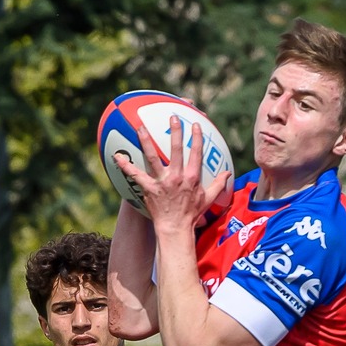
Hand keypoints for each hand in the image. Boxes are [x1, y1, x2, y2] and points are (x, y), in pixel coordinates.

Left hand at [115, 115, 232, 234]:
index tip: (195, 124)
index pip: (196, 153)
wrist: (175, 229)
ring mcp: (162, 182)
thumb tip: (228, 173)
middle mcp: (177, 176)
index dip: (196, 138)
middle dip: (175, 131)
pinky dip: (125, 165)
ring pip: (153, 157)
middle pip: (176, 149)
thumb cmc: (191, 214)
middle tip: (172, 117)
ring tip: (141, 127)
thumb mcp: (208, 199)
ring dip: (147, 141)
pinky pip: (135, 174)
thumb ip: (219, 184)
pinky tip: (116, 156)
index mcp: (192, 177)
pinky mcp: (149, 188)